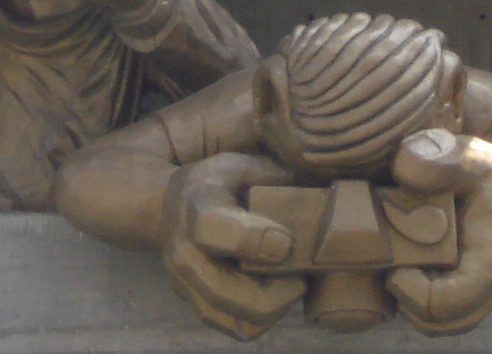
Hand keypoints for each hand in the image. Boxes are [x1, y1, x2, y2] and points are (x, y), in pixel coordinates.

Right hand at [161, 152, 306, 340]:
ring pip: (235, 318)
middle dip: (275, 291)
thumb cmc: (219, 183)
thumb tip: (321, 196)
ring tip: (291, 284)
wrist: (170, 206)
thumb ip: (277, 179)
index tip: (286, 241)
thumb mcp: (244, 164)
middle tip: (300, 275)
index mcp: (196, 205)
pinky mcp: (197, 305)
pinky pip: (237, 327)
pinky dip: (265, 319)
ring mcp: (186, 285)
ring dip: (274, 309)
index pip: (213, 228)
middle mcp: (184, 251)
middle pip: (224, 291)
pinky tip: (277, 295)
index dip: (253, 239)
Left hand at [385, 129, 491, 335]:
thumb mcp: (466, 157)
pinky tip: (400, 265)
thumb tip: (400, 173)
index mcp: (487, 262)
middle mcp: (483, 289)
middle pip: (439, 323)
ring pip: (433, 324)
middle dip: (404, 300)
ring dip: (405, 301)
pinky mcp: (459, 292)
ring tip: (394, 265)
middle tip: (390, 264)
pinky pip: (432, 313)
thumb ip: (437, 160)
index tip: (394, 263)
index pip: (452, 301)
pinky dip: (409, 298)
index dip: (414, 291)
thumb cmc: (485, 174)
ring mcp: (472, 295)